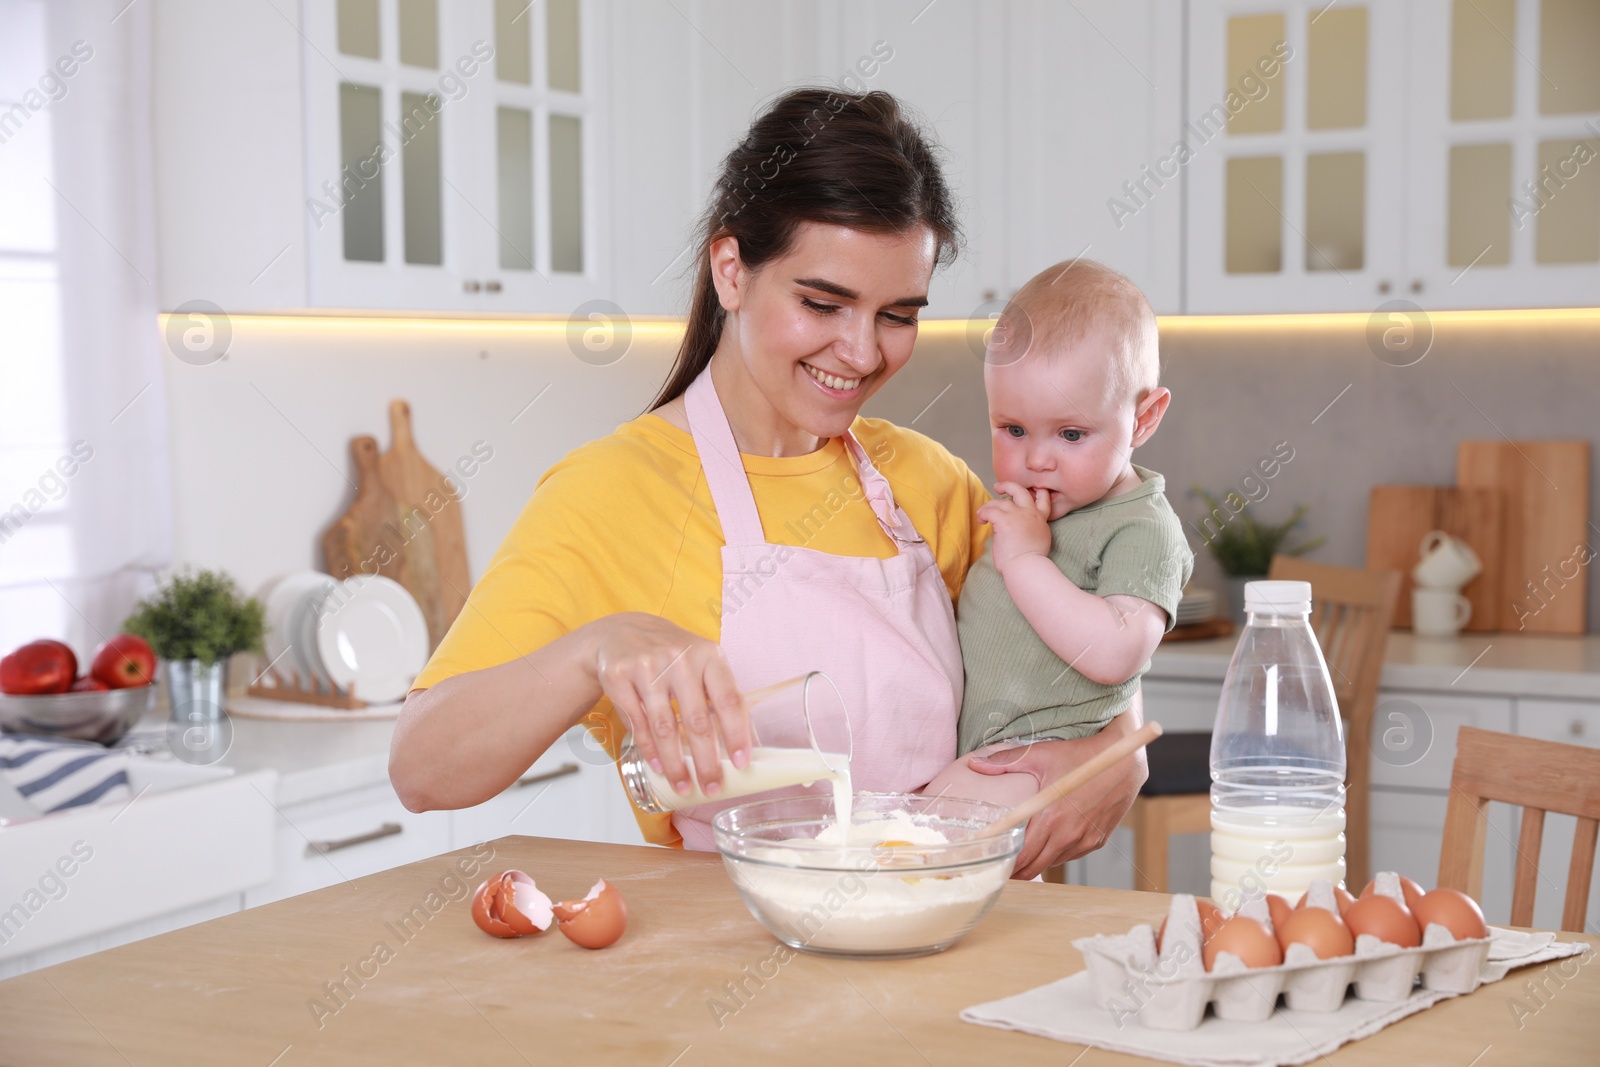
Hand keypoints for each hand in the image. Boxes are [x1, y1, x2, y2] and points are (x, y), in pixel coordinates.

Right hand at [588, 613, 748, 799]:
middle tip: (712, 787)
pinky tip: (659, 766)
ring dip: (676, 763)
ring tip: (684, 786)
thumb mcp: (701, 662)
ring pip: (665, 727)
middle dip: (706, 761)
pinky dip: (650, 750)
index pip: (729, 700)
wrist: (622, 632)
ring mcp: (648, 666)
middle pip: (697, 720)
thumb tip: (744, 743)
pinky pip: (638, 723)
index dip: (737, 734)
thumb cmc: (672, 655)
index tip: (741, 763)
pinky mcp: (619, 676)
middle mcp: (680, 658)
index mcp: (709, 655)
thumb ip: (719, 695)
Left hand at [965, 699, 1148, 878]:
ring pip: (1052, 862)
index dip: (1006, 864)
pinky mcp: (1096, 841)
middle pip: (1035, 867)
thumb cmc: (1081, 756)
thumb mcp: (1041, 755)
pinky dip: (1057, 853)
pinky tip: (1050, 839)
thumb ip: (1005, 762)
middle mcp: (1069, 835)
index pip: (1022, 856)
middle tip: (1002, 863)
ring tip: (1024, 851)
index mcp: (1051, 817)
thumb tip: (976, 764)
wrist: (1124, 761)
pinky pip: (1070, 855)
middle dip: (1017, 869)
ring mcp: (1084, 840)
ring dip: (1037, 860)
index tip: (993, 862)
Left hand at [978, 480, 1051, 574]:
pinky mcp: (1004, 520)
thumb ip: (1032, 528)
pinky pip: (989, 511)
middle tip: (998, 487)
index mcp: (1040, 519)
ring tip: (982, 515)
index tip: (1030, 490)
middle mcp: (1031, 513)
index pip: (1043, 499)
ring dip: (988, 507)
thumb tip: (1018, 527)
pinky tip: (981, 521)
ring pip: (999, 502)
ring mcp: (1018, 515)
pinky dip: (983, 514)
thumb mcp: (1039, 540)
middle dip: (1008, 486)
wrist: (1027, 567)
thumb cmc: (1031, 561)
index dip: (1037, 492)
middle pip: (1020, 490)